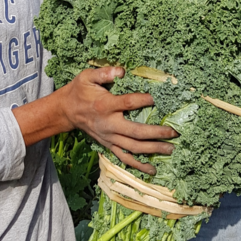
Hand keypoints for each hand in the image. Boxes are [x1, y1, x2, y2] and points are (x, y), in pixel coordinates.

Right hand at [58, 66, 178, 175]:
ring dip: (153, 150)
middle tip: (174, 132)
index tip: (157, 98)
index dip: (143, 101)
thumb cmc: (80, 91)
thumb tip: (121, 71)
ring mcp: (109, 138)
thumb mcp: (87, 77)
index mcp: (105, 106)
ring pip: (133, 148)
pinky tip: (152, 170)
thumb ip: (104, 73)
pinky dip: (138, 165)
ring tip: (170, 149)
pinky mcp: (109, 145)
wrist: (67, 111)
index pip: (128, 103)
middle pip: (135, 132)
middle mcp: (109, 124)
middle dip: (156, 133)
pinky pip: (124, 157)